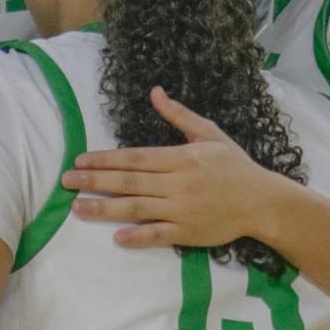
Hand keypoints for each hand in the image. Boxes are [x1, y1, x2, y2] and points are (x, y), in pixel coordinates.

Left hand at [63, 86, 268, 247]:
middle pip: (128, 181)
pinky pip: (159, 235)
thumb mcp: (209, 133)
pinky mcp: (189, 233)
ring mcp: (182, 210)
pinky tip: (116, 237)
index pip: (134, 157)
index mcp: (180, 157)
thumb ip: (179, 115)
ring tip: (77, 208)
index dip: (105, 159)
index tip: (80, 160)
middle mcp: (178, 183)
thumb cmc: (234, 165)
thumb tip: (155, 92)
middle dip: (94, 181)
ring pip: (137, 208)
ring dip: (105, 209)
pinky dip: (138, 236)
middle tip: (66, 181)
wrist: (263, 201)